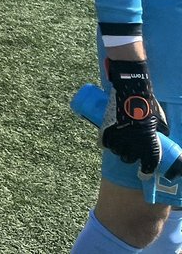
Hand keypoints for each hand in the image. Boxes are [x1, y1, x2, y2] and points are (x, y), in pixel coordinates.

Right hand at [103, 60, 168, 174]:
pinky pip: (104, 143)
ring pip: (116, 152)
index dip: (145, 172)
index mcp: (149, 143)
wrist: (131, 89)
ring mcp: (118, 136)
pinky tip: (108, 143)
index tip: (143, 175)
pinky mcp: (106, 129)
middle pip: (129, 159)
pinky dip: (106, 144)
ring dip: (118, 151)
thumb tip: (161, 137)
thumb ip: (160, 131)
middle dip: (131, 158)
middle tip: (132, 153)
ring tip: (120, 145)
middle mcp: (132, 143)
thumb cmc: (148, 104)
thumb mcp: (160, 120)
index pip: (148, 165)